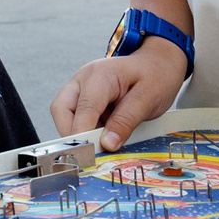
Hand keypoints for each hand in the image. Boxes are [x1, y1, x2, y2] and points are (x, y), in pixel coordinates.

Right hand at [49, 36, 186, 149]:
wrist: (158, 63)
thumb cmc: (155, 76)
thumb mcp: (148, 99)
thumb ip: (126, 121)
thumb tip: (107, 144)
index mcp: (99, 76)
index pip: (83, 109)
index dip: (84, 134)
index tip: (91, 155)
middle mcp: (83, 79)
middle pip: (61, 110)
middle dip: (72, 133)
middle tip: (92, 150)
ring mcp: (81, 87)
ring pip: (65, 115)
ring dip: (81, 132)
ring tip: (106, 139)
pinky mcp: (84, 96)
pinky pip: (77, 116)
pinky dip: (88, 129)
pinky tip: (107, 132)